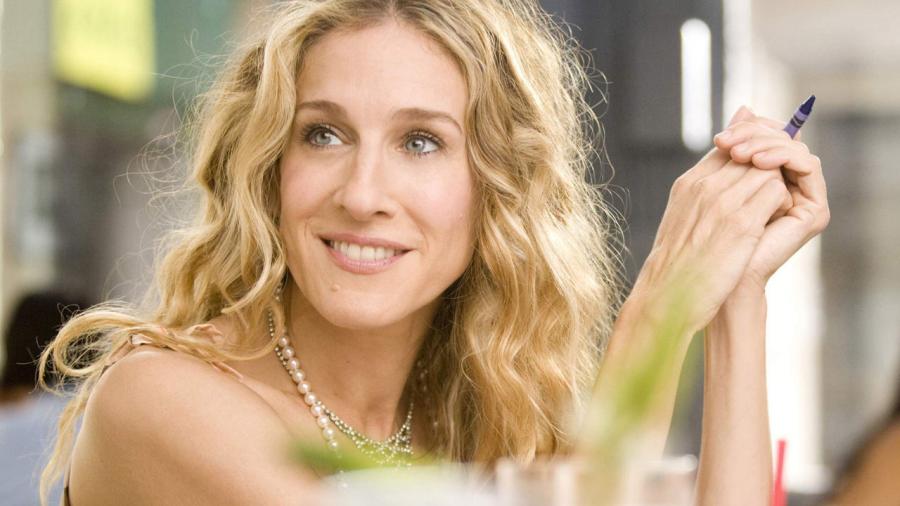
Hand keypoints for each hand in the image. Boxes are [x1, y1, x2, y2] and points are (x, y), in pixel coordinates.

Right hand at [624, 107, 791, 333]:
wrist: (664, 297)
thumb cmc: (677, 266)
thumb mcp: (683, 221)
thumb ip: (703, 195)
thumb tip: (723, 176)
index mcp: (687, 184)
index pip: (728, 146)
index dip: (752, 154)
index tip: (762, 173)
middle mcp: (703, 186)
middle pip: (751, 151)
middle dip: (769, 167)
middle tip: (774, 194)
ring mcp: (722, 202)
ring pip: (767, 168)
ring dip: (777, 187)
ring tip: (771, 212)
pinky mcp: (742, 223)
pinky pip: (776, 191)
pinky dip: (782, 204)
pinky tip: (773, 224)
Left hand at [713, 112, 830, 292]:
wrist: (708, 279)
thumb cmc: (704, 236)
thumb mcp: (713, 182)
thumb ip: (730, 148)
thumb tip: (743, 106)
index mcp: (762, 180)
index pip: (765, 138)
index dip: (747, 130)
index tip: (721, 136)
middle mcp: (785, 187)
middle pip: (782, 140)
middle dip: (755, 134)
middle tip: (728, 140)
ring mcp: (800, 199)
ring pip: (794, 149)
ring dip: (767, 143)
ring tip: (742, 153)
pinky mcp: (812, 211)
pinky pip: (807, 166)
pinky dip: (785, 156)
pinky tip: (759, 162)